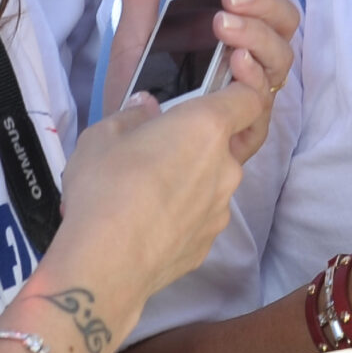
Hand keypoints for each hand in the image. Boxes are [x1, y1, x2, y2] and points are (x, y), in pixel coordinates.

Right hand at [39, 77, 263, 352]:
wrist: (105, 264)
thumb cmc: (105, 186)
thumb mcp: (102, 135)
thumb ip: (131, 117)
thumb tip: (146, 110)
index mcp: (207, 127)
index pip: (249, 99)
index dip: (240, 90)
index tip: (221, 88)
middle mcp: (226, 167)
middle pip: (226, 145)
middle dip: (198, 144)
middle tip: (158, 151)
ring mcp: (221, 209)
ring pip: (212, 183)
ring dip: (188, 181)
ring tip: (144, 193)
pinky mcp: (208, 243)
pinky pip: (199, 217)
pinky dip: (181, 214)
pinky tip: (148, 223)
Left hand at [101, 0, 306, 161]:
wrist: (124, 157)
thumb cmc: (141, 97)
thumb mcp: (137, 38)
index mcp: (234, 29)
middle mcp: (252, 56)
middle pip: (286, 20)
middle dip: (266, 1)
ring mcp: (253, 90)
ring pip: (281, 55)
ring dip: (258, 36)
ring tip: (225, 29)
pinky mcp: (248, 126)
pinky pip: (264, 98)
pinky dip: (253, 77)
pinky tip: (236, 65)